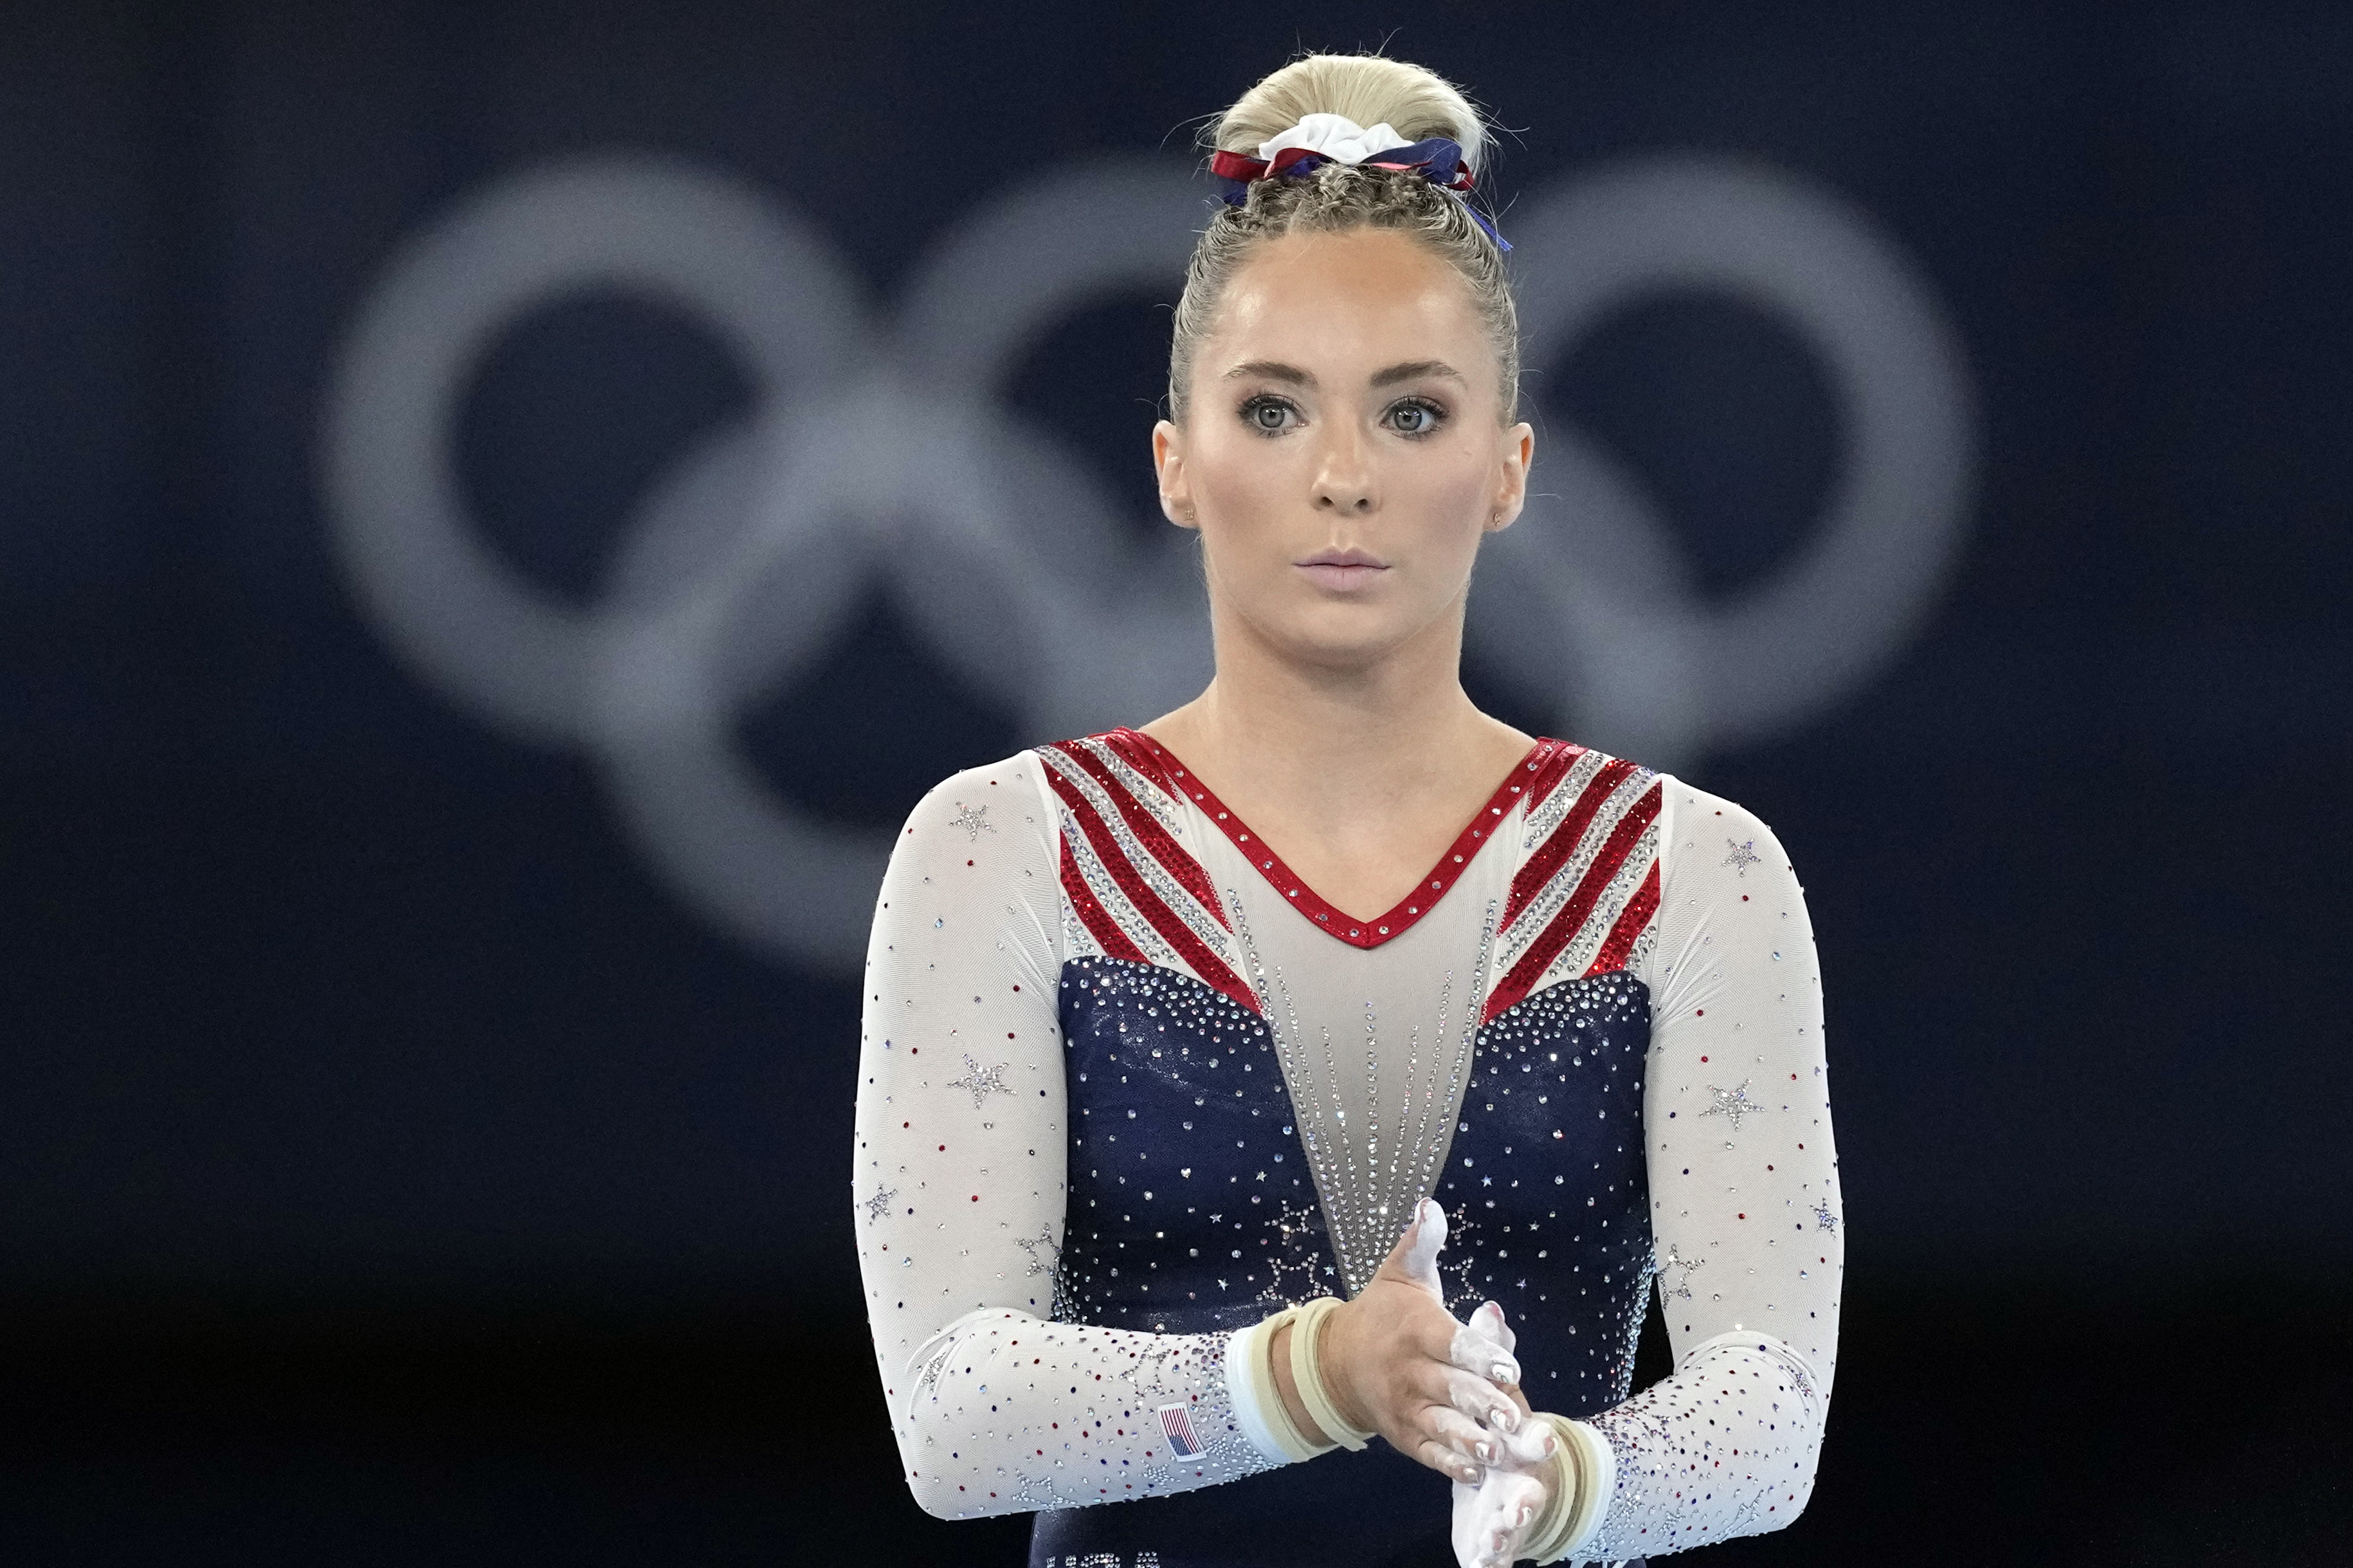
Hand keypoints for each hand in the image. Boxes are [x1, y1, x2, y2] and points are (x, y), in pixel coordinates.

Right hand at [1290, 1200, 1524, 1482]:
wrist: (1335, 1360)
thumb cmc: (1382, 1311)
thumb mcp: (1400, 1272)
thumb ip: (1420, 1242)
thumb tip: (1431, 1204)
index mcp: (1415, 1329)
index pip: (1451, 1342)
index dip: (1480, 1354)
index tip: (1510, 1367)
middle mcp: (1409, 1371)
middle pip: (1450, 1388)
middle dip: (1482, 1404)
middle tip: (1513, 1418)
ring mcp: (1404, 1406)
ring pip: (1440, 1426)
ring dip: (1468, 1440)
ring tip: (1495, 1452)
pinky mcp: (1402, 1435)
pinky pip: (1427, 1452)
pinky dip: (1448, 1463)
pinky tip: (1474, 1471)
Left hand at [1451, 1301, 1558, 1567]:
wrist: (1509, 1468)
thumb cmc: (1500, 1420)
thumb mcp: (1495, 1385)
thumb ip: (1491, 1349)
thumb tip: (1488, 1306)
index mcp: (1523, 1438)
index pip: (1533, 1436)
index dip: (1537, 1438)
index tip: (1541, 1440)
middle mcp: (1524, 1476)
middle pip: (1531, 1488)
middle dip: (1527, 1498)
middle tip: (1518, 1506)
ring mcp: (1513, 1507)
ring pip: (1513, 1525)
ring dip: (1506, 1535)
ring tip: (1493, 1542)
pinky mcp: (1497, 1532)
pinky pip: (1496, 1551)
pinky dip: (1490, 1560)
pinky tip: (1479, 1565)